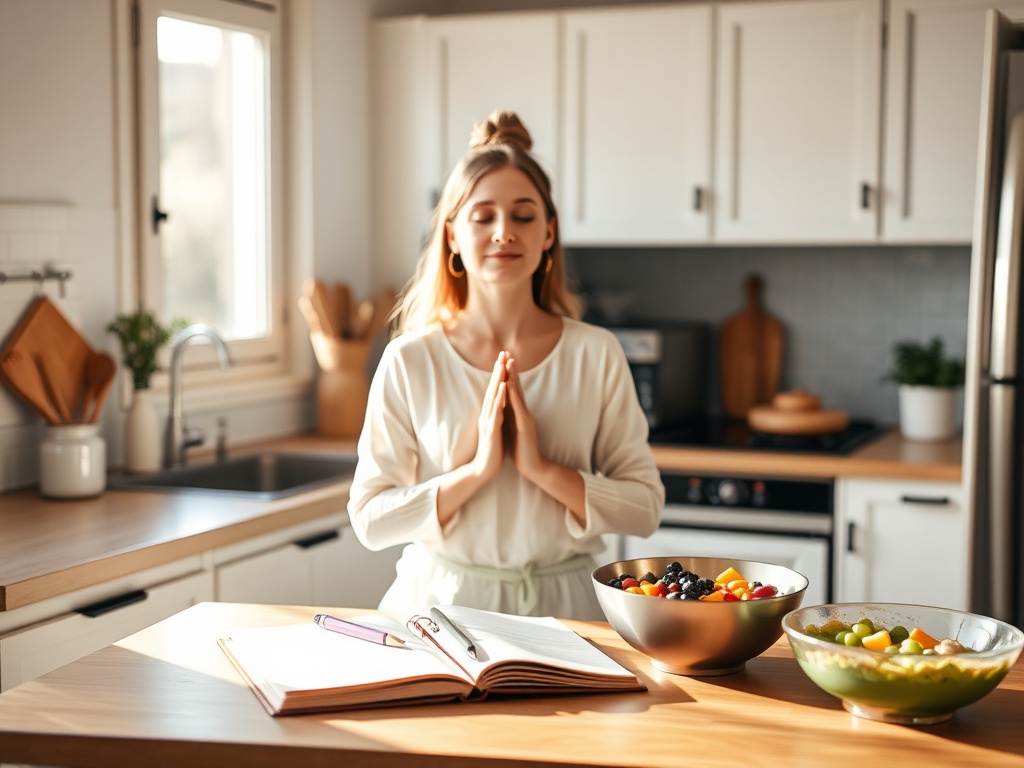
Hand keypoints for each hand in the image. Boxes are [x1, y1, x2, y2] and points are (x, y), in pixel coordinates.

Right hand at [471, 351, 507, 481]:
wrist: (484, 470)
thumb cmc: (492, 451)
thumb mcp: (495, 430)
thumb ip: (496, 417)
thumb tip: (499, 407)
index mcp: (490, 415)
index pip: (494, 391)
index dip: (499, 375)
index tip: (504, 359)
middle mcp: (486, 414)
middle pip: (492, 388)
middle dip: (498, 370)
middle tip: (502, 353)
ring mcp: (487, 421)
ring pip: (492, 396)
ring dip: (498, 379)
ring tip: (502, 364)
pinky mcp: (491, 429)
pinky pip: (496, 410)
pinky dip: (499, 397)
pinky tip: (502, 386)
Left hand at [503, 356, 545, 480]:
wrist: (532, 467)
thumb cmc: (521, 449)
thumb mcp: (513, 428)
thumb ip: (511, 415)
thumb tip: (504, 405)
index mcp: (519, 413)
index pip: (513, 391)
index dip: (509, 375)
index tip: (503, 360)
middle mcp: (524, 412)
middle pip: (517, 388)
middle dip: (512, 370)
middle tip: (507, 353)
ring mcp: (526, 418)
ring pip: (518, 395)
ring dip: (513, 378)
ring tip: (508, 364)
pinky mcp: (525, 427)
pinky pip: (518, 408)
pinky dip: (513, 396)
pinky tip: (509, 386)